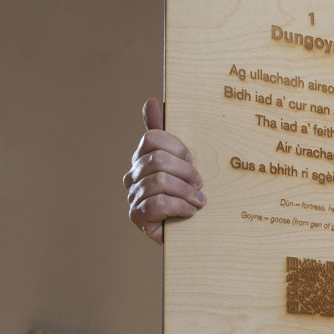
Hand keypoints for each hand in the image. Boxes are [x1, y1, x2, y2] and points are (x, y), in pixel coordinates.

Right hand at [123, 97, 205, 243]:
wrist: (192, 232)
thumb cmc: (188, 193)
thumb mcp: (184, 162)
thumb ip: (167, 133)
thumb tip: (152, 101)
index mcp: (142, 156)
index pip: (153, 138)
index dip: (178, 147)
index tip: (193, 160)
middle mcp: (132, 174)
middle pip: (158, 160)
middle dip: (186, 172)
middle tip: (200, 184)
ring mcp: (132, 196)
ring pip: (160, 182)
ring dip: (186, 192)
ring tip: (199, 201)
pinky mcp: (137, 216)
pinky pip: (158, 204)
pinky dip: (179, 206)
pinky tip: (189, 212)